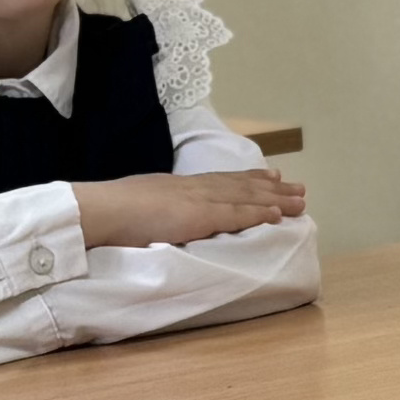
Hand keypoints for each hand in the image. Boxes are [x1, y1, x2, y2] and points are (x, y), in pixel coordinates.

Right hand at [71, 168, 304, 252]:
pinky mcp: (197, 215)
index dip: (248, 180)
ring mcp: (196, 200)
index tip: (270, 177)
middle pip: (240, 186)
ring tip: (300, 201)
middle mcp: (192, 188)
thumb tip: (162, 221)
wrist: (98, 209)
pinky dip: (257, 214)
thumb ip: (156, 211)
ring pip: (245, 198)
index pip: (220, 181)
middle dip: (271, 189)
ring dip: (275, 200)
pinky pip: (234, 215)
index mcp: (178, 188)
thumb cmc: (109, 213)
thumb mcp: (139, 207)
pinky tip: (276, 215)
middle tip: (298, 189)